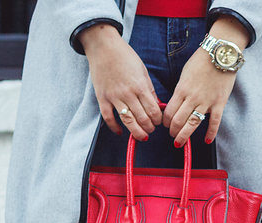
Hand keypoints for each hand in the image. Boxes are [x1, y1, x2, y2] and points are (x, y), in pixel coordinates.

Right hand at [79, 23, 161, 138]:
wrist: (103, 46)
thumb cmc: (125, 56)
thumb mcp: (143, 71)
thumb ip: (149, 89)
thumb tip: (157, 105)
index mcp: (140, 86)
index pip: (153, 111)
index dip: (158, 120)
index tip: (159, 121)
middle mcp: (128, 94)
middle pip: (142, 119)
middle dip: (150, 128)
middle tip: (151, 129)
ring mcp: (114, 97)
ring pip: (128, 121)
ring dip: (137, 132)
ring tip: (142, 136)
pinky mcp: (102, 98)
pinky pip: (108, 118)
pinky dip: (114, 127)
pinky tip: (120, 132)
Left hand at [163, 18, 248, 145]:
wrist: (219, 54)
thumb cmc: (200, 62)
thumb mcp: (184, 75)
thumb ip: (180, 90)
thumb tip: (175, 103)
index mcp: (181, 90)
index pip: (169, 111)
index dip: (165, 121)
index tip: (166, 125)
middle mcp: (192, 98)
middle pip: (178, 120)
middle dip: (173, 131)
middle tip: (172, 136)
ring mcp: (206, 102)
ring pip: (193, 124)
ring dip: (184, 135)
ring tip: (180, 143)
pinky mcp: (219, 103)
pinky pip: (214, 122)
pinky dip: (211, 133)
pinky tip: (207, 141)